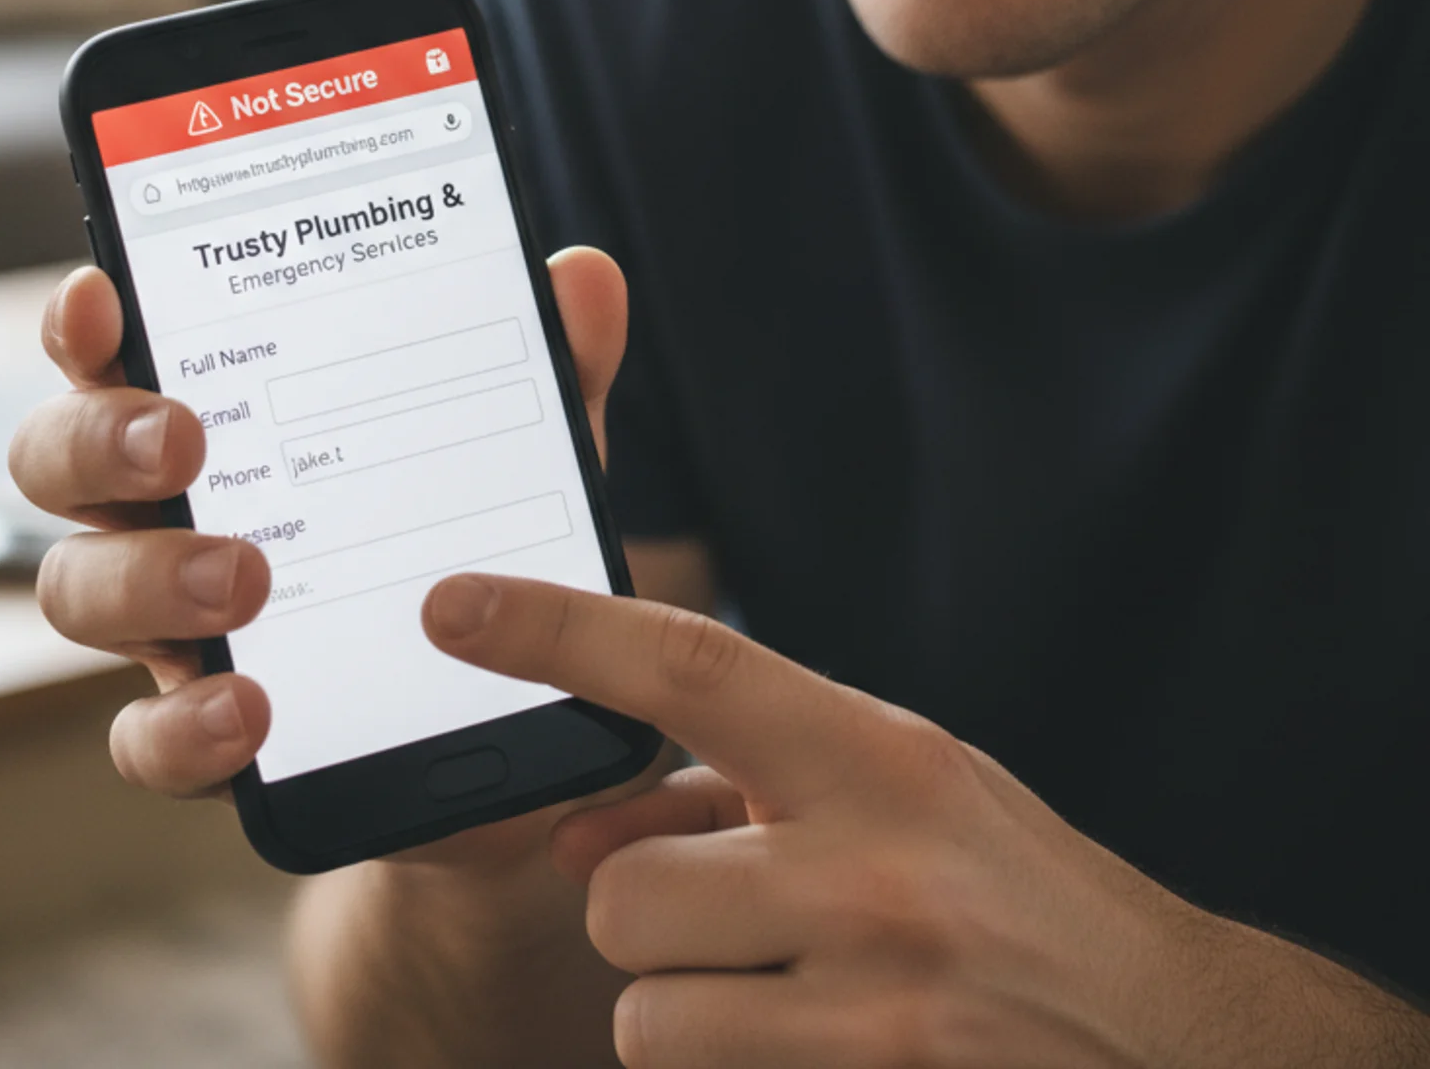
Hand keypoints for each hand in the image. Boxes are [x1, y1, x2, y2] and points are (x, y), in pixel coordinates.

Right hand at [10, 249, 629, 822]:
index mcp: (223, 414)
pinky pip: (143, 740)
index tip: (104, 297)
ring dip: (144, 578)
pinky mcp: (207, 730)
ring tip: (245, 578)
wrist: (505, 718)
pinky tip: (248, 713)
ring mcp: (173, 622)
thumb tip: (583, 275)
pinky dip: (180, 728)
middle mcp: (169, 508)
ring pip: (77, 590)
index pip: (116, 350)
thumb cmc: (476, 540)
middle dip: (98, 438)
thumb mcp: (524, 449)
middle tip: (182, 438)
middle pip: (59, 458)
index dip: (87, 321)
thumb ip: (547, 365)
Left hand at [421, 576, 1420, 1067]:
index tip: (451, 604)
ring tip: (791, 993)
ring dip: (688, 1012)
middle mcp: (875, 878)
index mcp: (879, 760)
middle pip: (621, 894)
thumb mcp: (889, 795)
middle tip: (735, 912)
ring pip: (646, 1019)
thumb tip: (568, 837)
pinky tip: (820, 1046)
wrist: (1176, 1043)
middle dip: (645, 910)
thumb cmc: (1007, 891)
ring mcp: (880, 1017)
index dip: (556, 629)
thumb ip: (727, 795)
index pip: (687, 667)